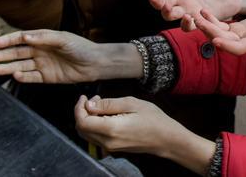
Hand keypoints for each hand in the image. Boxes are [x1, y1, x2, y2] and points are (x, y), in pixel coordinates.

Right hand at [0, 29, 140, 82]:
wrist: (95, 63)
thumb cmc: (80, 47)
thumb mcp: (62, 39)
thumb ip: (43, 38)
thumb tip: (25, 38)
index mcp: (43, 39)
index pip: (21, 39)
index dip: (8, 40)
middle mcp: (40, 51)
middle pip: (18, 53)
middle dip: (4, 55)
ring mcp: (43, 65)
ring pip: (21, 65)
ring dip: (9, 67)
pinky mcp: (47, 77)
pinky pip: (32, 77)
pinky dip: (23, 77)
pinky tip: (16, 75)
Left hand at [75, 95, 214, 171]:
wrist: (167, 139)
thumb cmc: (153, 119)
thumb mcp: (131, 103)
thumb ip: (108, 104)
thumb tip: (89, 105)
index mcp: (111, 129)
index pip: (82, 121)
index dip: (78, 108)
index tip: (84, 97)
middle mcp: (107, 141)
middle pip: (81, 129)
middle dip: (82, 112)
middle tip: (93, 99)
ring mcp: (110, 147)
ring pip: (87, 134)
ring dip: (88, 119)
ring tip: (100, 105)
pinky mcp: (114, 148)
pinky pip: (96, 138)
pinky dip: (95, 126)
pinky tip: (106, 115)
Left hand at [193, 7, 245, 54]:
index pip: (239, 49)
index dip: (227, 46)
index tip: (215, 41)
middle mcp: (245, 42)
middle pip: (225, 41)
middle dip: (211, 33)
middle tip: (197, 22)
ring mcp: (240, 36)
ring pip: (220, 34)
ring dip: (207, 26)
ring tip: (196, 16)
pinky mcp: (237, 29)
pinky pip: (221, 27)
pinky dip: (212, 20)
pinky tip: (204, 11)